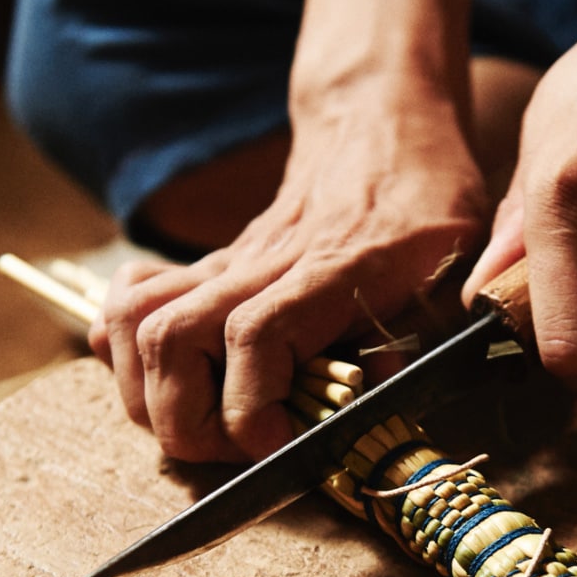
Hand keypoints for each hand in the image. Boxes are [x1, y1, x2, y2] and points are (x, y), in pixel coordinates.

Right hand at [93, 85, 486, 462]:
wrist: (380, 126)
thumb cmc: (426, 207)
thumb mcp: (456, 266)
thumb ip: (429, 334)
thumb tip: (372, 400)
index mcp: (332, 270)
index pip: (256, 335)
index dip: (252, 405)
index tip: (274, 444)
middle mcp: (262, 266)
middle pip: (171, 339)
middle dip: (185, 420)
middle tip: (232, 450)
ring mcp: (224, 265)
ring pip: (134, 321)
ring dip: (144, 392)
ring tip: (195, 425)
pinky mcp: (206, 269)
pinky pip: (130, 299)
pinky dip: (121, 343)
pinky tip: (159, 373)